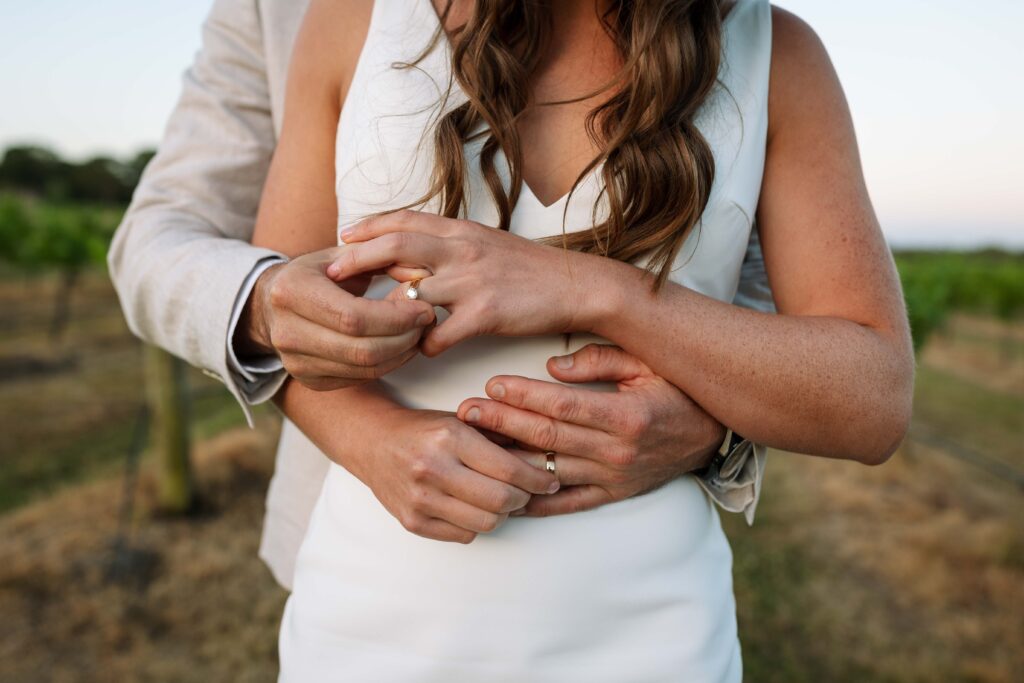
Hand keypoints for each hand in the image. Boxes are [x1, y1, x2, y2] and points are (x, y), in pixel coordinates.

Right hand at [236, 247, 435, 390]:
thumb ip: (380, 258)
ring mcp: (295, 362)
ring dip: (402, 353)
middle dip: (405, 337)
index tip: (424, 307)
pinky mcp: (309, 380)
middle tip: (428, 321)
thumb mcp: (340, 255)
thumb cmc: (315, 274)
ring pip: (365, 369)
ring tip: (419, 332)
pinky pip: (360, 378)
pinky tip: (400, 346)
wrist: (271, 304)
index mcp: (292, 291)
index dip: (396, 317)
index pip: (353, 316)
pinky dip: (388, 364)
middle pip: (361, 349)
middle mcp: (287, 332)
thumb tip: (421, 275)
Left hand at [330, 210, 612, 355]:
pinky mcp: (485, 313)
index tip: (342, 238)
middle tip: (328, 274)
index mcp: (460, 231)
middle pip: (394, 248)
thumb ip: (449, 244)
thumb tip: (410, 255)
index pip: (403, 221)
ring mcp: (472, 281)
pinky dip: (422, 346)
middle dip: (356, 261)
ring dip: (385, 315)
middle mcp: (461, 250)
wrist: (574, 285)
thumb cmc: (528, 269)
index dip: (368, 228)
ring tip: (366, 329)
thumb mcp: (485, 243)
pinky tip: (418, 352)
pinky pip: (439, 334)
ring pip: (410, 296)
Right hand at [348, 407, 562, 542]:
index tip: (550, 479)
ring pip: (485, 524)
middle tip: (529, 491)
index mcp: (450, 438)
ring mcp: (420, 500)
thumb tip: (544, 456)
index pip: (509, 470)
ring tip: (502, 499)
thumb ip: (501, 436)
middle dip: (524, 498)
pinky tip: (474, 507)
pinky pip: (463, 535)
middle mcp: (433, 469)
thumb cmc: (424, 430)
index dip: (538, 479)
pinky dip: (476, 524)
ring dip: (502, 514)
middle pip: (501, 501)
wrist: (373, 442)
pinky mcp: (413, 523)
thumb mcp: (463, 420)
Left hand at [456, 344, 724, 516]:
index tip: (491, 385)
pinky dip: (533, 501)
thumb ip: (601, 359)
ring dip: (507, 458)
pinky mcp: (612, 495)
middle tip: (465, 412)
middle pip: (547, 437)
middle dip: (502, 423)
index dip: (523, 396)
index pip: (562, 406)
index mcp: (626, 416)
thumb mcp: (647, 362)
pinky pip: (566, 503)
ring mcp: (613, 478)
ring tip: (471, 446)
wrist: (713, 436)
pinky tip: (501, 493)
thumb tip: (554, 366)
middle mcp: (617, 451)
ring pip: (550, 470)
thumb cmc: (677, 390)